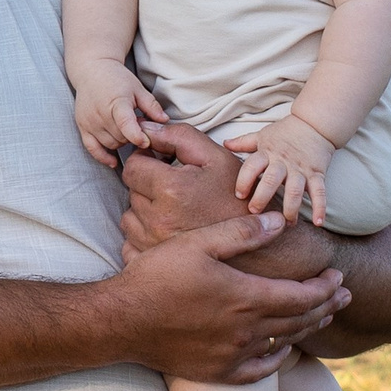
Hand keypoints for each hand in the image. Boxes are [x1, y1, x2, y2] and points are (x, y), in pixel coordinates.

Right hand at [69, 57, 169, 168]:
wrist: (91, 71)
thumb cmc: (117, 79)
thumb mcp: (137, 88)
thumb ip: (151, 106)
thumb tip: (165, 121)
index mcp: (116, 101)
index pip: (125, 124)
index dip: (137, 136)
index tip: (146, 142)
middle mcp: (100, 113)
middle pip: (121, 137)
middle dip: (132, 136)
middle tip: (138, 126)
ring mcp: (89, 122)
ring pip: (110, 144)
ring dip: (121, 142)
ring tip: (126, 129)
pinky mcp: (82, 127)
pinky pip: (92, 148)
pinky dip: (102, 157)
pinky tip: (113, 162)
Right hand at [100, 208, 348, 383]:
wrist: (123, 321)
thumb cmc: (157, 276)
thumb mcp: (199, 243)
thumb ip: (242, 233)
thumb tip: (280, 222)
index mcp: (246, 297)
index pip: (303, 295)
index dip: (325, 286)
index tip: (337, 275)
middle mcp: (247, 331)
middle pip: (300, 320)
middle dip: (326, 305)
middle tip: (344, 295)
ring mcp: (233, 355)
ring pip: (284, 343)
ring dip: (308, 328)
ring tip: (324, 316)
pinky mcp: (218, 372)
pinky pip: (260, 371)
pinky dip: (278, 358)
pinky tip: (284, 349)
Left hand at [117, 119, 252, 258]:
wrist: (260, 241)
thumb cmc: (240, 197)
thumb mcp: (215, 157)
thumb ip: (176, 137)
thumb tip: (144, 128)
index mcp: (171, 189)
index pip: (132, 166)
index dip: (145, 159)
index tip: (161, 162)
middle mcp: (158, 219)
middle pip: (131, 190)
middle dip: (147, 183)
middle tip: (173, 186)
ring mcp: (154, 244)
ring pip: (130, 216)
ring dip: (144, 209)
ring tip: (173, 208)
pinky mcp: (153, 262)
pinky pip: (131, 241)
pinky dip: (145, 233)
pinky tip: (169, 229)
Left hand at [224, 113, 335, 225]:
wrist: (315, 124)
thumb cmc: (286, 132)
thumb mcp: (263, 135)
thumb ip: (244, 142)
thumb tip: (225, 144)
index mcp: (267, 152)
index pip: (252, 165)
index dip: (244, 180)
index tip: (239, 195)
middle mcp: (283, 161)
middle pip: (271, 180)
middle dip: (262, 197)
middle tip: (256, 212)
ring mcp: (301, 168)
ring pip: (295, 189)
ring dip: (290, 208)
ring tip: (286, 223)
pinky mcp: (317, 174)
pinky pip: (319, 191)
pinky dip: (320, 207)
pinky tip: (318, 222)